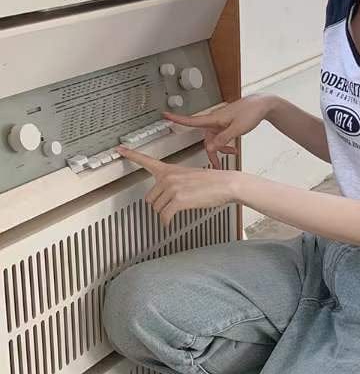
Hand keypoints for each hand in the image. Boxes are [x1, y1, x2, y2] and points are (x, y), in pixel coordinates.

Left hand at [115, 146, 240, 226]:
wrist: (226, 184)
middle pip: (150, 197)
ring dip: (165, 214)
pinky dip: (166, 222)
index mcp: (170, 169)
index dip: (130, 154)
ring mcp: (172, 188)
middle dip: (159, 205)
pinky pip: (165, 216)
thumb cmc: (213, 182)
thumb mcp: (190, 176)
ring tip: (175, 213)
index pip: (145, 160)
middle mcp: (168, 177)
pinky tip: (169, 223)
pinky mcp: (178, 200)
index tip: (119, 150)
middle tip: (169, 206)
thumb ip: (175, 181)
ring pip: (157, 208)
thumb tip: (168, 193)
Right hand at [162, 94, 275, 168]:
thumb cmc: (250, 112)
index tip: (165, 116)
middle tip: (216, 165)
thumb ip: (223, 139)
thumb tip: (211, 147)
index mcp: (214, 119)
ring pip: (215, 140)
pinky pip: (221, 137)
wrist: (261, 105)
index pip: (191, 120)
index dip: (177, 119)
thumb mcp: (237, 129)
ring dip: (221, 149)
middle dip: (212, 152)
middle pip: (206, 139)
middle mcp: (215, 121)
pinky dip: (226, 144)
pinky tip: (233, 148)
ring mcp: (221, 123)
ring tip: (231, 154)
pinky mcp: (227, 125)